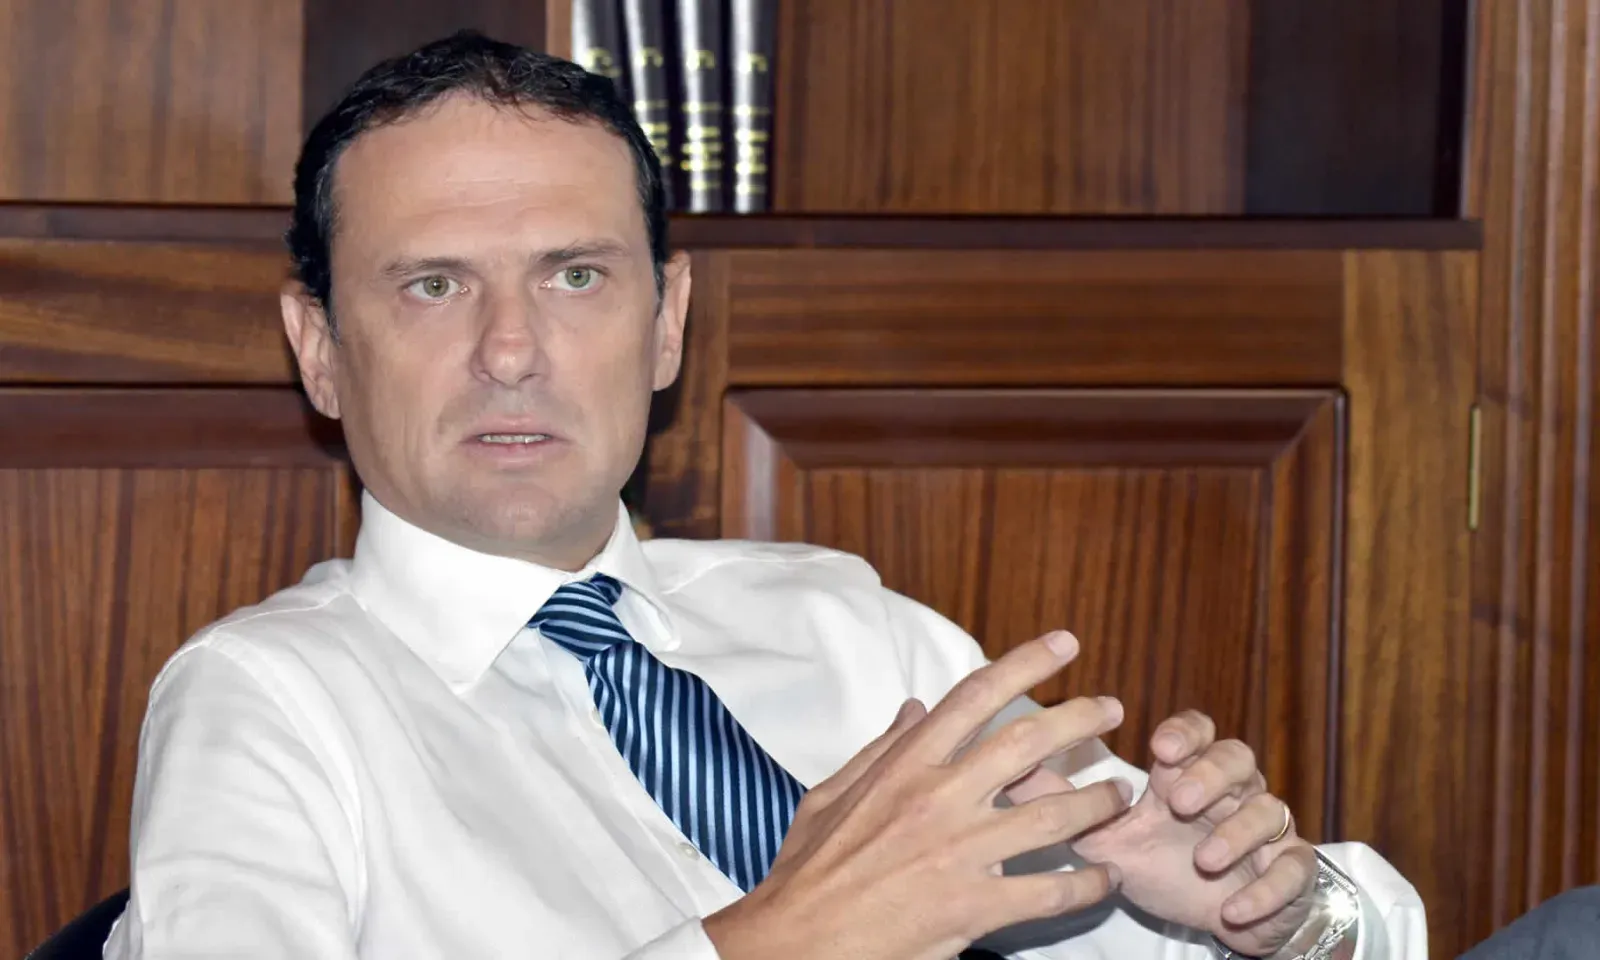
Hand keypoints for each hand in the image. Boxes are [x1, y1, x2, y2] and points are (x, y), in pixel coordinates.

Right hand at [703, 632, 1133, 959]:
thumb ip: (879, 749)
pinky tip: (1106, 879)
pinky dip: (1087, 884)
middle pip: (1028, 742)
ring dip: (1098, 801)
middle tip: (1113, 709)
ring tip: (1122, 795)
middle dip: (1080, 718)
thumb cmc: (807, 872)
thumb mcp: (829, 796)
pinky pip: (1050, 891)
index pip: (975, 697)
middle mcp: (938, 798)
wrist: (795, 943)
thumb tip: (916, 706)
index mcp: (903, 765)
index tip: (1064, 644)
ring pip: (1053, 814)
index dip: (1026, 662)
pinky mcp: (974, 908)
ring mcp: (959, 853)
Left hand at [1068, 711, 1317, 955]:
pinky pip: (1293, 871)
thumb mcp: (1110, 840)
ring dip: (1237, 833)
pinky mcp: (1292, 872)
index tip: (1159, 747)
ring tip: (1205, 858)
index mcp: (1189, 775)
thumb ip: (1065, 807)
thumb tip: (1007, 772)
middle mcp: (1233, 794)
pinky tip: (1234, 907)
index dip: (1184, 733)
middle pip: (1237, 757)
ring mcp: (1267, 831)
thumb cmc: (1166, 866)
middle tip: (1180, 799)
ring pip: (1269, 809)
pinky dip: (1266, 889)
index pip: (1197, 732)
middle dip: (1210, 774)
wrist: (1223, 916)